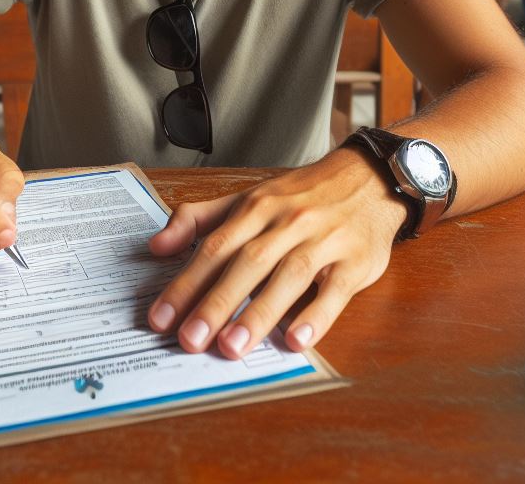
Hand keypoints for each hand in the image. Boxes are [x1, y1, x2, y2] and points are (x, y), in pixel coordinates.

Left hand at [146, 148, 406, 358]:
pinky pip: (335, 291)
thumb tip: (156, 247)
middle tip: (189, 340)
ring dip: (258, 312)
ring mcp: (324, 240)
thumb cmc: (302, 195)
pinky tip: (295, 340)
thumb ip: (200, 220)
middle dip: (216, 302)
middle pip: (247, 262)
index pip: (214, 247)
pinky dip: (316, 316)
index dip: (185, 283)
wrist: (368, 177)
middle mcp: (287, 222)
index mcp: (257, 207)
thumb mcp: (248, 197)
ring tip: (231, 347)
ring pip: (288, 276)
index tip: (160, 317)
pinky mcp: (355, 261)